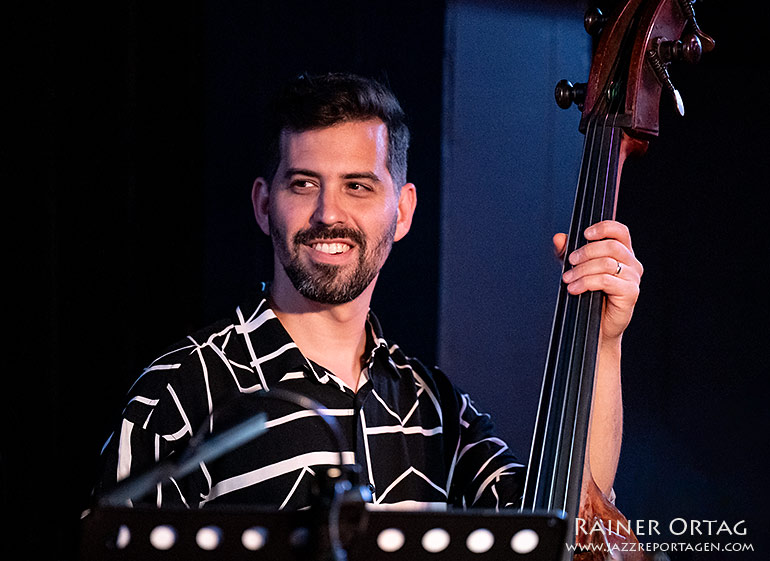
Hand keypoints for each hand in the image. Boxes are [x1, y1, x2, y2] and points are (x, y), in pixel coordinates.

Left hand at [553, 220, 642, 340]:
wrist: (597, 326)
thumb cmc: (590, 296)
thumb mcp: (575, 269)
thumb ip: (567, 253)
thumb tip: (559, 238)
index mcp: (622, 253)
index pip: (620, 231)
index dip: (604, 227)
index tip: (585, 234)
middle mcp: (631, 263)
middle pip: (611, 246)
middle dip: (586, 252)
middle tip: (571, 261)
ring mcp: (633, 278)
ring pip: (607, 263)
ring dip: (582, 270)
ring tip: (568, 279)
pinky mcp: (630, 293)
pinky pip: (606, 281)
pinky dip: (586, 282)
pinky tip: (575, 288)